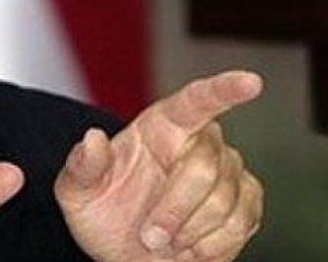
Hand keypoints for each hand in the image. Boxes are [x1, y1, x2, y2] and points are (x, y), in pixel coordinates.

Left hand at [55, 70, 264, 261]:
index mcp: (160, 126)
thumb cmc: (100, 211)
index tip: (251, 82)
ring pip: (224, 201)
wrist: (121, 250)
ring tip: (163, 242)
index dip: (225, 89)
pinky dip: (211, 245)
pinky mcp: (246, 204)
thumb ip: (82, 165)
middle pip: (205, 169)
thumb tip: (92, 138)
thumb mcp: (76, 190)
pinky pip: (242, 223)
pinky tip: (188, 250)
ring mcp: (228, 173)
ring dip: (189, 232)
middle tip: (148, 236)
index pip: (196, 101)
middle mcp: (200, 142)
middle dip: (174, 210)